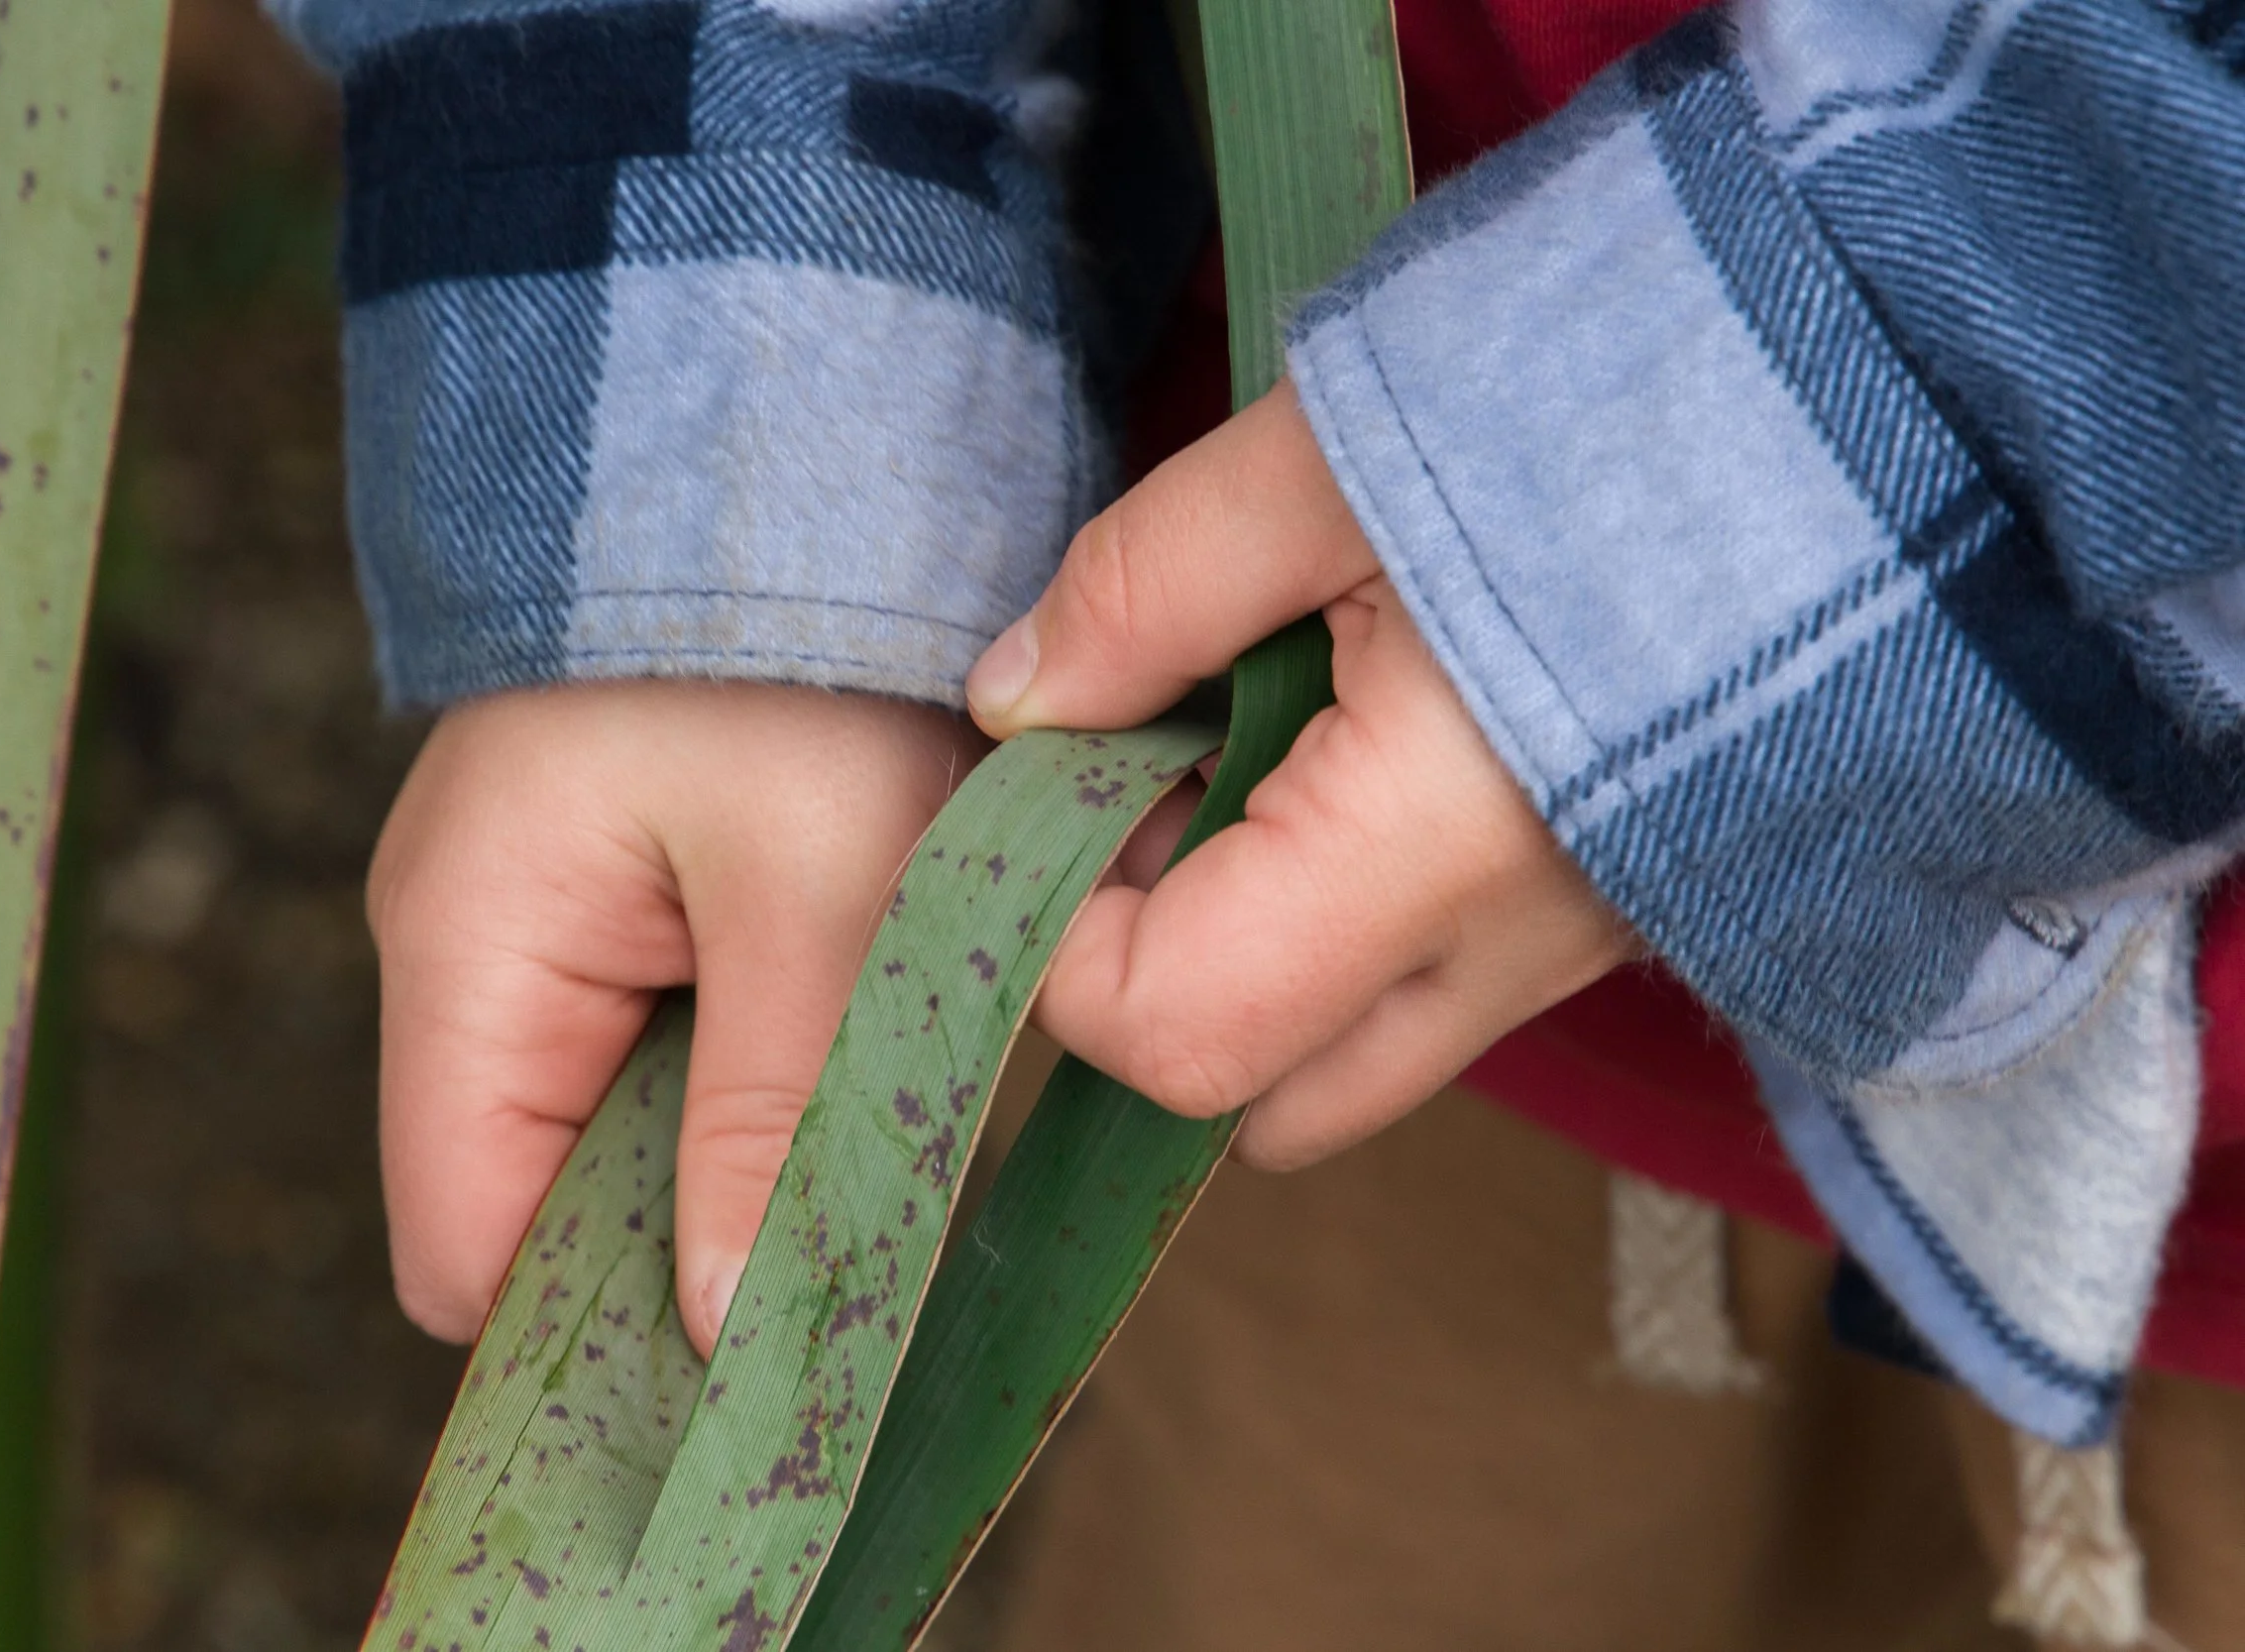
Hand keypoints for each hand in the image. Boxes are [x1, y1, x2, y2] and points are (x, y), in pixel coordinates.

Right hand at [367, 681, 983, 1351]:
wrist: (811, 442)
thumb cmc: (811, 649)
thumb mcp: (819, 895)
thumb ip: (770, 1120)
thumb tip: (717, 1333)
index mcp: (466, 952)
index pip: (462, 1249)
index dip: (590, 1331)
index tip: (742, 1357)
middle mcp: (463, 950)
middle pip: (537, 1201)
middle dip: (678, 1238)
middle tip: (843, 1232)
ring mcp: (529, 918)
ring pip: (610, 1129)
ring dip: (728, 1148)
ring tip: (858, 1107)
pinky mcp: (605, 888)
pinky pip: (653, 1041)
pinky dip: (743, 1069)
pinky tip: (835, 1032)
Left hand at [966, 383, 1635, 1170]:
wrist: (1900, 396)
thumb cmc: (1632, 390)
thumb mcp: (1337, 452)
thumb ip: (1148, 587)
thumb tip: (1014, 702)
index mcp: (1441, 845)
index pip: (1172, 1027)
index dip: (1056, 938)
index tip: (1038, 788)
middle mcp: (1520, 945)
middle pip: (1258, 1095)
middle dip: (1150, 975)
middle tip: (1143, 783)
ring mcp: (1587, 942)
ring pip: (1349, 1050)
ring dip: (1248, 949)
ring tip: (1252, 745)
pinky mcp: (1623, 899)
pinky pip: (1439, 980)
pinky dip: (1346, 917)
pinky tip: (1351, 744)